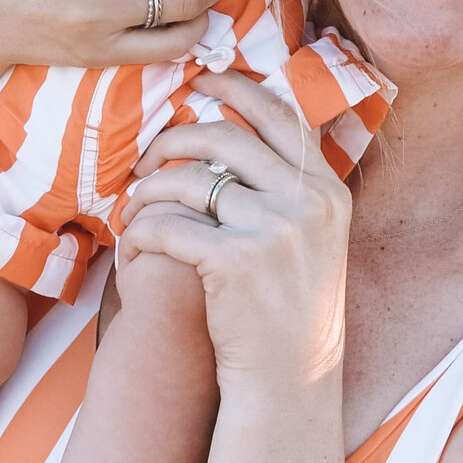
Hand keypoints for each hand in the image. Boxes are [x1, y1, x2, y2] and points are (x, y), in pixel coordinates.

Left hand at [117, 74, 348, 397]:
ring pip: (188, 180)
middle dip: (173, 139)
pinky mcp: (235, 262)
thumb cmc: (289, 315)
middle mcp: (308, 201)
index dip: (235, 87)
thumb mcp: (313, 241)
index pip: (279, 114)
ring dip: (149, 191)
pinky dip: (142, 233)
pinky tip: (135, 248)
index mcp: (328, 190)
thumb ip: (290, 189)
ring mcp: (274, 230)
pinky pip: (168, 226)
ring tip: (134, 210)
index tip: (200, 78)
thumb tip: (244, 134)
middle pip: (225, 135)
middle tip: (147, 159)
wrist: (289, 384)